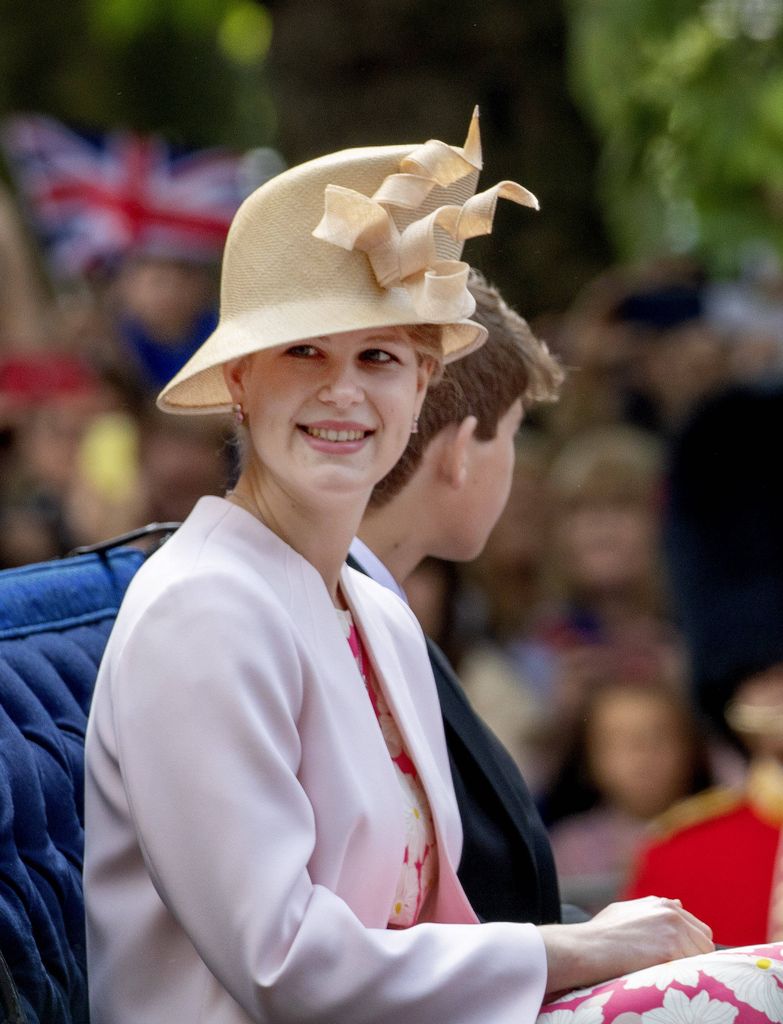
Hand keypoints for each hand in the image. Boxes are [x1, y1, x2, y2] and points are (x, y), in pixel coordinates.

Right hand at [538, 896, 713, 996]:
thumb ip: (653, 907)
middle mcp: (671, 912)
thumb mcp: (626, 911)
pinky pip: (693, 968)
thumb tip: (678, 903)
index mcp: (662, 904)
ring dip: (691, 968)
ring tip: (670, 975)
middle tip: (677, 971)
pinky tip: (668, 978)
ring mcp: (672, 929)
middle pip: (704, 942)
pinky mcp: (670, 948)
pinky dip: (685, 976)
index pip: (696, 928)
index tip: (679, 960)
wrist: (589, 947)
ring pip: (702, 957)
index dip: (690, 946)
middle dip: (695, 957)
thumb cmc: (601, 933)